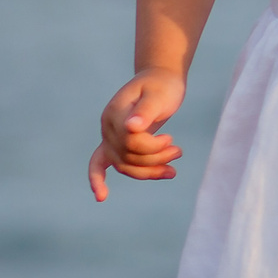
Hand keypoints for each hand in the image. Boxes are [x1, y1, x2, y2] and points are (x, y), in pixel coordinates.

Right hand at [89, 68, 187, 202]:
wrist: (158, 81)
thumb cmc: (162, 86)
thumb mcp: (159, 95)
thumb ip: (146, 111)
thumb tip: (132, 127)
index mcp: (116, 113)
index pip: (130, 142)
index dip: (152, 147)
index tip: (171, 139)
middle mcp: (108, 127)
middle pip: (128, 156)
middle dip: (156, 158)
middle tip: (178, 151)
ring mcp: (108, 136)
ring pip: (123, 165)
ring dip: (148, 171)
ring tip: (172, 170)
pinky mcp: (114, 143)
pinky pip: (99, 164)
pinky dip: (98, 180)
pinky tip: (101, 197)